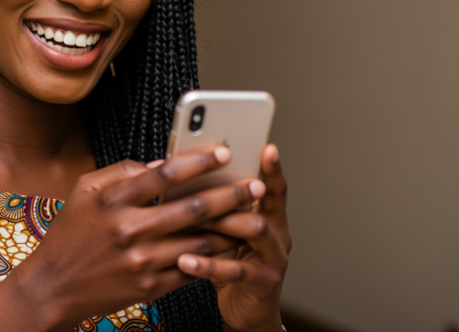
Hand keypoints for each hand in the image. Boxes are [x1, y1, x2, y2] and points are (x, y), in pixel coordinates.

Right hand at [0, 146, 265, 330]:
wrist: (53, 287)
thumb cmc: (69, 234)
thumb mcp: (83, 190)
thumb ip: (121, 172)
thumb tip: (160, 164)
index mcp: (113, 201)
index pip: (164, 174)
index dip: (198, 161)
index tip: (224, 151)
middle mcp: (130, 230)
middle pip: (192, 208)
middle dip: (230, 194)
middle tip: (254, 185)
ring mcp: (142, 262)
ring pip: (200, 242)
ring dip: (231, 229)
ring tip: (253, 216)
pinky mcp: (150, 287)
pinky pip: (191, 270)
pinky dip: (213, 257)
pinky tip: (230, 245)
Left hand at [177, 144, 290, 331]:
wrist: (246, 311)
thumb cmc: (231, 265)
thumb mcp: (225, 233)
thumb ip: (214, 208)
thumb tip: (181, 178)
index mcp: (270, 217)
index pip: (273, 186)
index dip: (272, 167)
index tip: (266, 146)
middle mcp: (278, 235)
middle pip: (266, 203)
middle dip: (238, 192)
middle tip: (210, 183)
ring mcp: (274, 259)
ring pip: (255, 231)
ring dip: (224, 222)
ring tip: (195, 220)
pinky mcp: (263, 283)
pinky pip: (236, 271)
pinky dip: (208, 264)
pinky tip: (185, 260)